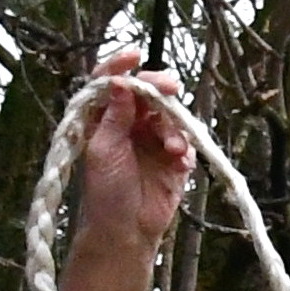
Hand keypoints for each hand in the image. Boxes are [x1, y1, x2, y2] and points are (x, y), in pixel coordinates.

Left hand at [64, 47, 191, 290]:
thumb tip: (119, 81)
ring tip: (172, 150)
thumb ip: (114, 115)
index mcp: (104, 120)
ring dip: (174, 128)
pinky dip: (185, 150)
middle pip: (148, 94)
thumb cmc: (105, 194)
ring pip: (170, 117)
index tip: (135, 57)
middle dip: (160, 90)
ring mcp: (153, 142)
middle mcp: (129, 126)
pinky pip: (185, 144)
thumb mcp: (104, 149)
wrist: (125, 233)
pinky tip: (180, 163)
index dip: (121, 66)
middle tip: (170, 90)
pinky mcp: (173, 162)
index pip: (112, 83)